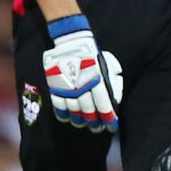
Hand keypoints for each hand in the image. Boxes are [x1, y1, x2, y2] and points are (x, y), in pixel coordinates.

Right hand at [43, 15, 120, 133]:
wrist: (71, 41)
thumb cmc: (92, 53)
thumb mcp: (106, 64)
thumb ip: (110, 81)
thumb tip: (114, 97)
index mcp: (97, 80)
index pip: (104, 105)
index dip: (109, 118)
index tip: (112, 126)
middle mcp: (83, 86)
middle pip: (89, 111)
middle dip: (95, 122)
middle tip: (98, 128)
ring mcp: (68, 88)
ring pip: (74, 111)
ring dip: (80, 121)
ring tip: (83, 125)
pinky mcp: (56, 86)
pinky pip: (59, 105)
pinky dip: (63, 114)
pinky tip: (68, 119)